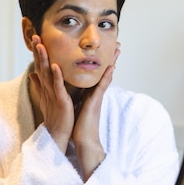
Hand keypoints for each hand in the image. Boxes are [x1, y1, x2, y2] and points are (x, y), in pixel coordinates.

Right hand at [28, 35, 72, 151]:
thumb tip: (32, 74)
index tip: (36, 38)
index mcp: (45, 86)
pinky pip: (57, 86)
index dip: (37, 52)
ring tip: (41, 45)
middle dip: (37, 51)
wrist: (58, 134)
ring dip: (43, 59)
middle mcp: (47, 88)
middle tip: (35, 36)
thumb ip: (40, 85)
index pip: (39, 65)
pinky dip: (56, 75)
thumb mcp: (46, 98)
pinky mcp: (60, 100)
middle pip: (40, 66)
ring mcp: (52, 93)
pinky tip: (54, 65)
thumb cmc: (54, 117)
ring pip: (46, 73)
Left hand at [72, 43, 120, 178]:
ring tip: (118, 49)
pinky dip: (106, 76)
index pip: (94, 74)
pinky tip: (111, 67)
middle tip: (116, 44)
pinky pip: (102, 86)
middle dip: (109, 58)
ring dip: (112, 62)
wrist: (82, 140)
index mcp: (88, 93)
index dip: (98, 62)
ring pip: (105, 75)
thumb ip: (71, 95)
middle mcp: (94, 93)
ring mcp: (97, 97)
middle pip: (103, 72)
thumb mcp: (72, 105)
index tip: (102, 50)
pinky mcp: (96, 102)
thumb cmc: (77, 125)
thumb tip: (65, 89)